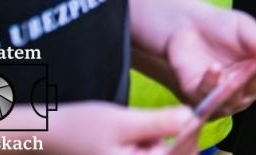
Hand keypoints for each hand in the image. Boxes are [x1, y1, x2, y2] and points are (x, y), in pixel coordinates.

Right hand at [44, 103, 197, 153]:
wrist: (48, 136)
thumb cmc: (78, 129)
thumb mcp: (121, 122)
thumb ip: (156, 123)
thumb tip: (190, 117)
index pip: (181, 152)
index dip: (194, 130)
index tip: (207, 105)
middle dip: (188, 133)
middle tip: (197, 106)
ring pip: (171, 153)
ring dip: (177, 134)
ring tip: (170, 115)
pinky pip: (158, 152)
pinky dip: (163, 138)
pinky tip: (158, 122)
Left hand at [160, 6, 255, 113]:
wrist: (188, 26)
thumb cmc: (220, 27)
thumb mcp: (245, 28)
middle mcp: (245, 86)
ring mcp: (223, 95)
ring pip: (235, 100)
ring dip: (236, 86)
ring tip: (236, 71)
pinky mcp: (199, 96)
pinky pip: (208, 98)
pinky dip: (212, 84)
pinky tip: (214, 68)